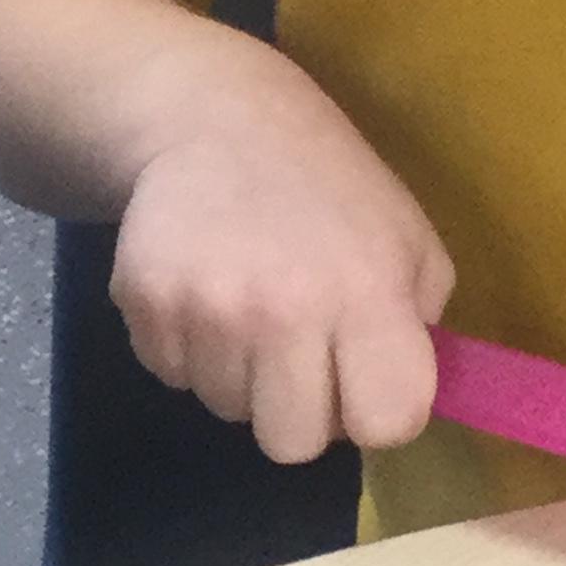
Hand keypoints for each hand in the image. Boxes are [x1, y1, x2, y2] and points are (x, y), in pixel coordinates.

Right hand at [111, 116, 453, 464]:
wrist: (215, 119)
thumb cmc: (330, 185)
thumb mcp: (409, 237)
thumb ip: (420, 320)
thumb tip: (403, 395)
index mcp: (368, 295)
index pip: (387, 424)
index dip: (379, 414)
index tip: (365, 384)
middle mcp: (285, 313)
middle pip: (293, 446)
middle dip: (301, 411)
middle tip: (300, 353)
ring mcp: (207, 312)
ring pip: (228, 411)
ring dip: (242, 375)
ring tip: (250, 304)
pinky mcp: (145, 306)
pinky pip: (174, 377)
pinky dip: (191, 349)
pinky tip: (207, 289)